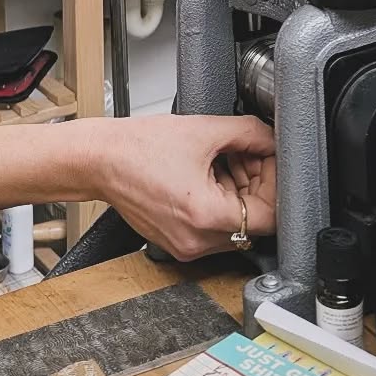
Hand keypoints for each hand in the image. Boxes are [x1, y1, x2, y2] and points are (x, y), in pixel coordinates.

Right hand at [89, 114, 276, 261]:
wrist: (99, 159)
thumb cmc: (137, 147)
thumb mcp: (204, 130)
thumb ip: (249, 133)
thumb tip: (272, 138)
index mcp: (206, 216)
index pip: (271, 216)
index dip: (276, 183)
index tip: (270, 161)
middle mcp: (198, 241)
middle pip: (254, 221)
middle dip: (257, 183)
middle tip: (246, 154)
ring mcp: (186, 246)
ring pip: (235, 226)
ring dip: (238, 193)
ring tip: (222, 161)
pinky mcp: (177, 243)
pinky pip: (213, 228)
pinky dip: (218, 203)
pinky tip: (207, 174)